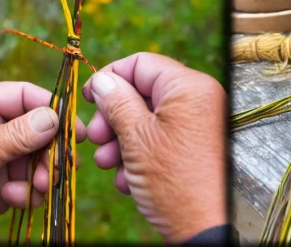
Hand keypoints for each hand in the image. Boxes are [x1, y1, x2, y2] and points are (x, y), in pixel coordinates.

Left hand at [0, 82, 84, 243]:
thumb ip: (19, 134)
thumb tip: (56, 118)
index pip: (26, 96)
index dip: (53, 107)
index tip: (75, 126)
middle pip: (41, 129)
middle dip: (53, 149)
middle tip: (63, 164)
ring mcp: (0, 160)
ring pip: (41, 159)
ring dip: (45, 173)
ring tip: (39, 185)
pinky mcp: (3, 189)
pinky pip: (32, 185)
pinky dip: (29, 193)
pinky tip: (11, 199)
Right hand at [83, 53, 226, 241]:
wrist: (202, 228)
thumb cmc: (174, 182)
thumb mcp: (137, 138)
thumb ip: (117, 102)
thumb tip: (103, 80)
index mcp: (190, 87)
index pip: (142, 63)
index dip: (110, 76)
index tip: (88, 98)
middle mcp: (199, 100)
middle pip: (143, 92)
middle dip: (114, 117)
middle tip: (97, 139)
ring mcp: (198, 125)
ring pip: (148, 120)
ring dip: (122, 141)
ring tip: (109, 164)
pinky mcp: (194, 148)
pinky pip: (160, 140)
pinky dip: (140, 157)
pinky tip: (129, 180)